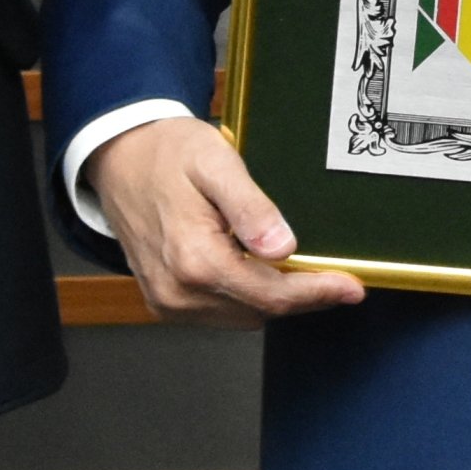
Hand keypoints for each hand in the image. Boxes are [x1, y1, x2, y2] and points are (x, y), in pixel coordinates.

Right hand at [91, 113, 366, 326]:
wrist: (119, 156)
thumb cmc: (165, 153)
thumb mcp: (215, 162)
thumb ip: (251, 208)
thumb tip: (284, 247)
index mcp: (194, 260)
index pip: (272, 295)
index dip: (317, 293)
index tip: (352, 288)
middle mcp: (179, 291)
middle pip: (262, 310)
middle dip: (302, 295)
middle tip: (334, 275)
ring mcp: (169, 300)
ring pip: (243, 316)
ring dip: (273, 297)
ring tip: (295, 267)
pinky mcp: (165, 300)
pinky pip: (220, 312)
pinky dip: (246, 297)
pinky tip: (256, 269)